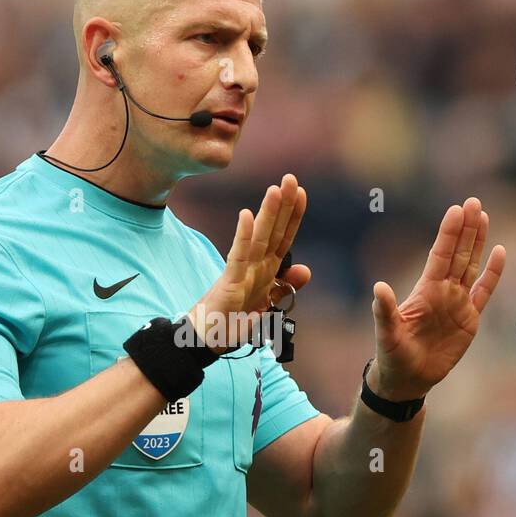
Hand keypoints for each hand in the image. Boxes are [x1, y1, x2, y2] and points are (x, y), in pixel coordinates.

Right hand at [189, 174, 311, 352]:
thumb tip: (306, 270)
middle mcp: (255, 266)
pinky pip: (238, 257)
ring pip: (258, 239)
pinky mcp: (229, 282)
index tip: (301, 192)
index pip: (283, 238)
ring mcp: (242, 272)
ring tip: (274, 189)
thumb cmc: (233, 320)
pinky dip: (243, 236)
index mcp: (266, 270)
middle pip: (272, 231)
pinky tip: (246, 215)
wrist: (208, 338)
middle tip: (290, 178)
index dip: (293, 216)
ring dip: (267, 214)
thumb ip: (284, 286)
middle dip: (282, 205)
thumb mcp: (267, 304)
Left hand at [367, 196, 505, 399]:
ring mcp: (457, 303)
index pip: (440, 255)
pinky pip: (485, 292)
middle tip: (474, 201)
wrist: (408, 378)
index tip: (456, 210)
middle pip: (459, 254)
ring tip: (484, 217)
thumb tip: (378, 287)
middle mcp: (443, 291)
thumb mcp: (387, 333)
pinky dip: (493, 274)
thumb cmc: (392, 355)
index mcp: (425, 290)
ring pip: (471, 266)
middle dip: (467, 229)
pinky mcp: (470, 319)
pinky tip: (500, 252)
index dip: (449, 234)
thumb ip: (384, 311)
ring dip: (478, 243)